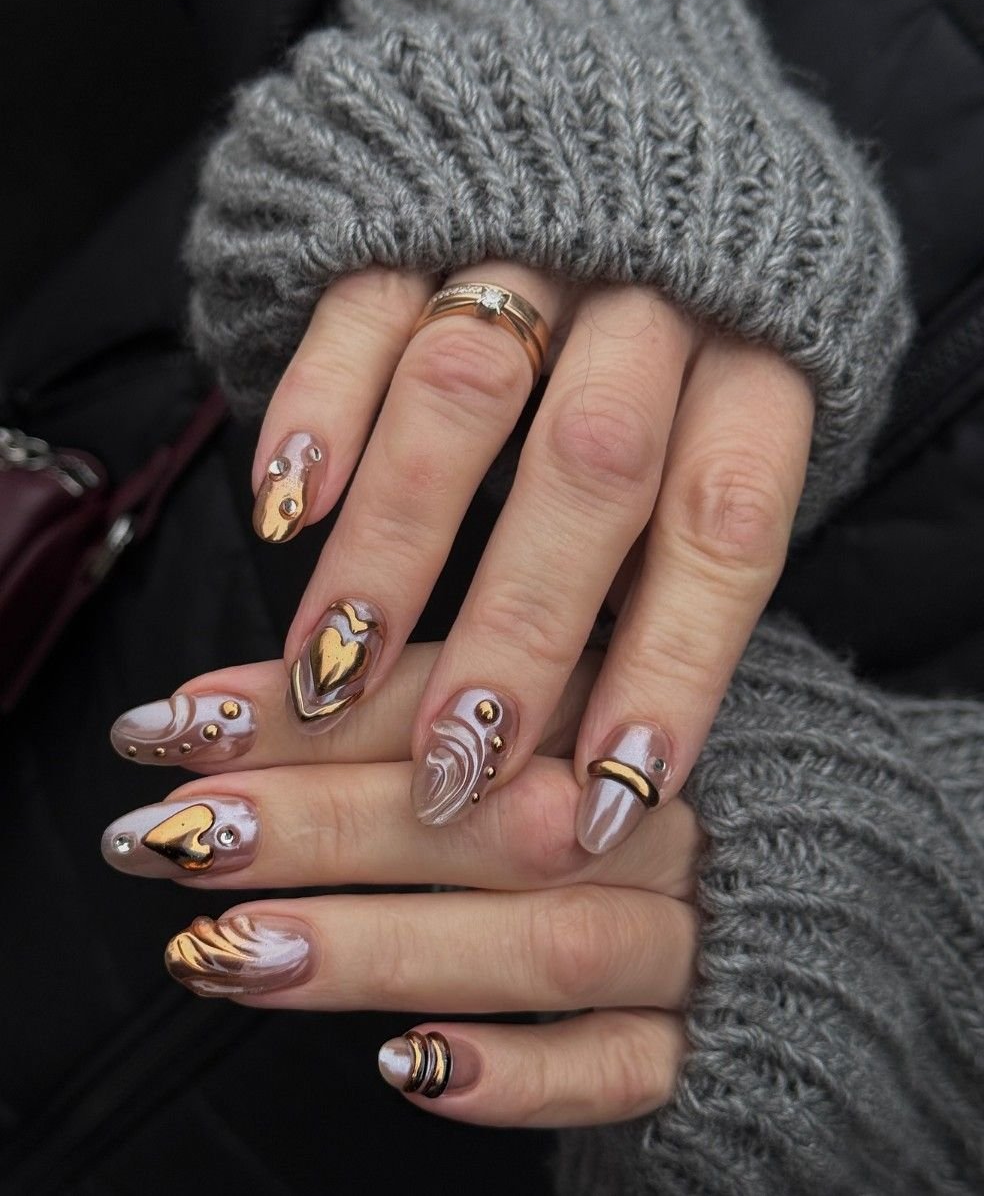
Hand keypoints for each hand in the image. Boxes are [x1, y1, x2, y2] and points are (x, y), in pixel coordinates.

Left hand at [103, 645, 703, 1126]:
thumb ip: (436, 697)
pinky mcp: (708, 1039)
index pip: (451, 695)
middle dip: (320, 824)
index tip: (175, 723)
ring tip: (230, 954)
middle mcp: (650, 815)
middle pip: (490, 818)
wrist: (820, 879)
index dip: (311, 711)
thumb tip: (282, 683)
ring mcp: (684, 934)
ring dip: (381, 950)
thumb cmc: (634, 781)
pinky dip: (522, 1075)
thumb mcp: (549, 703)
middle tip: (169, 837)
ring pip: (542, 946)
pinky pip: (624, 1068)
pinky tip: (409, 1066)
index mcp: (613, 706)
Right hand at [249, 260, 812, 850]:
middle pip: (593, 469)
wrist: (620, 126)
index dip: (672, 661)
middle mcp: (653, 292)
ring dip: (393, 545)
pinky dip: (319, 410)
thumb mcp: (723, 428)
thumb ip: (680, 552)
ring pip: (464, 391)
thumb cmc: (683, 335)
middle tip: (451, 763)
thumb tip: (615, 743)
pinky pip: (363, 302)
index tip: (610, 791)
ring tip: (331, 674)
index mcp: (756, 357)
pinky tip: (285, 508)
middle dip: (520, 629)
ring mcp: (534, 237)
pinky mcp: (421, 208)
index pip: (726, 523)